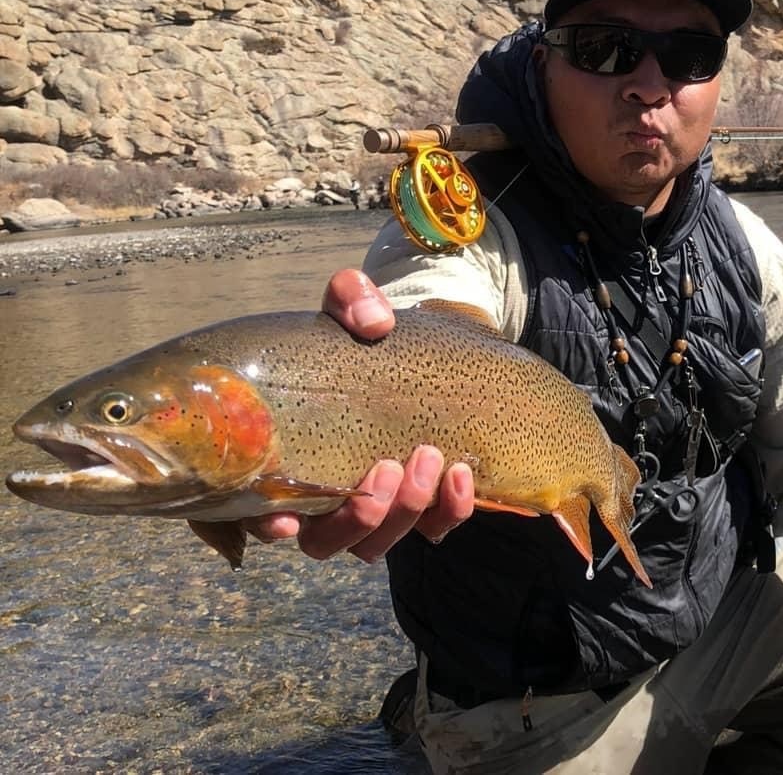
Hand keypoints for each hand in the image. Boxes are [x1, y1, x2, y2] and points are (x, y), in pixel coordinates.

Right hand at [242, 269, 475, 560]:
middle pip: (324, 541)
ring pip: (373, 545)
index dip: (265, 525)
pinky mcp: (418, 506)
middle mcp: (320, 497)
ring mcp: (370, 507)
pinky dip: (449, 512)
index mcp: (285, 456)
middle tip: (388, 467)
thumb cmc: (366, 334)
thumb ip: (352, 300)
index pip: (255, 511)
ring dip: (403, 513)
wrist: (421, 347)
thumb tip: (373, 323)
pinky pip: (432, 529)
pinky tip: (463, 475)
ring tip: (430, 457)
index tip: (287, 520)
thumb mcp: (353, 306)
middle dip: (359, 518)